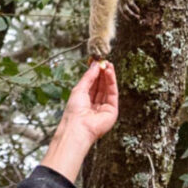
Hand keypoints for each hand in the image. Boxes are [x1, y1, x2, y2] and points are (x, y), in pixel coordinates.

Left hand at [40, 61, 117, 182]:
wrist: (78, 127)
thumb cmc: (74, 111)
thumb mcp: (79, 89)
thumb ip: (88, 77)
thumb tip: (95, 65)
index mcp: (84, 101)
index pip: (92, 85)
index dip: (95, 73)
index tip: (97, 62)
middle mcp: (94, 105)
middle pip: (101, 86)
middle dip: (103, 73)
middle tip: (104, 61)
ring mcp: (104, 108)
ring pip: (107, 89)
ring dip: (108, 76)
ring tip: (108, 64)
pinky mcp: (112, 111)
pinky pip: (113, 94)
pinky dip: (112, 82)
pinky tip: (109, 72)